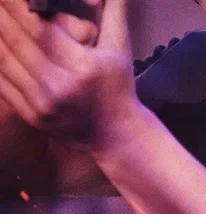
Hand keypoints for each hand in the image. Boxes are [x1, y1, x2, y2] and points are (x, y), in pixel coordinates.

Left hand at [0, 0, 135, 151]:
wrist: (116, 134)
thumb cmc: (118, 87)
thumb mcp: (120, 49)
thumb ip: (113, 12)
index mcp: (83, 66)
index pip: (41, 29)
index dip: (19, 7)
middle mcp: (59, 85)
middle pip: (16, 41)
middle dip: (1, 16)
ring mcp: (42, 103)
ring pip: (3, 59)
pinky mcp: (30, 115)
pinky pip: (2, 82)